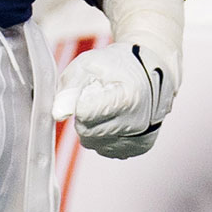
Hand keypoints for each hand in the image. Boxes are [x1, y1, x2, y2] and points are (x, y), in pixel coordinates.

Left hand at [52, 41, 175, 157]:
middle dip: (84, 114)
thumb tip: (58, 113)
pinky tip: (116, 117)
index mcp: (126, 98)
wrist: (153, 70)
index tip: (90, 88)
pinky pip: (106, 148)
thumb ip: (70, 85)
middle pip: (86, 131)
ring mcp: (139, 138)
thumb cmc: (120, 64)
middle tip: (97, 95)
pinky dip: (105, 135)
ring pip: (94, 143)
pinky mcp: (139, 148)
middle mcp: (136, 123)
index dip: (80, 100)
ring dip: (93, 126)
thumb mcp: (91, 62)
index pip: (84, 114)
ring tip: (108, 106)